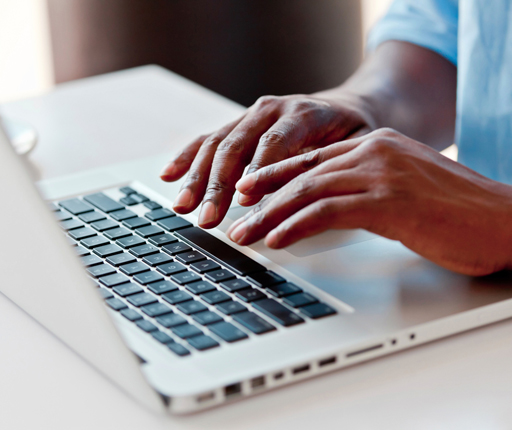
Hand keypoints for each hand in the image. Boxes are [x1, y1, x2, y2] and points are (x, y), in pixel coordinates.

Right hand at [160, 92, 372, 227]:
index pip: (273, 143)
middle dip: (217, 185)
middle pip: (236, 146)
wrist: (347, 108)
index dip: (256, 172)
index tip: (242, 200)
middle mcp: (272, 110)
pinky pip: (208, 139)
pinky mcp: (240, 125)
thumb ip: (328, 167)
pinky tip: (170, 174)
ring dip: (197, 177)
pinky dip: (188, 157)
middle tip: (207, 217)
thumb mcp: (355, 147)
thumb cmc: (353, 132)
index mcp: (302, 113)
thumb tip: (299, 201)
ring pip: (216, 144)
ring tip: (183, 205)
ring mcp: (252, 115)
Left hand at [227, 128, 511, 275]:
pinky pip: (329, 212)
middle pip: (301, 174)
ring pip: (308, 191)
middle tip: (235, 216)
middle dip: (262, 198)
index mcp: (376, 145)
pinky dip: (297, 226)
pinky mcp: (389, 201)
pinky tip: (277, 239)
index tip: (247, 190)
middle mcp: (374, 151)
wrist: (504, 220)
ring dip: (270, 215)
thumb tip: (326, 208)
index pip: (311, 159)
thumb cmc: (455, 211)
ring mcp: (381, 174)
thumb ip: (365, 189)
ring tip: (244, 234)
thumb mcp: (402, 188)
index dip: (274, 175)